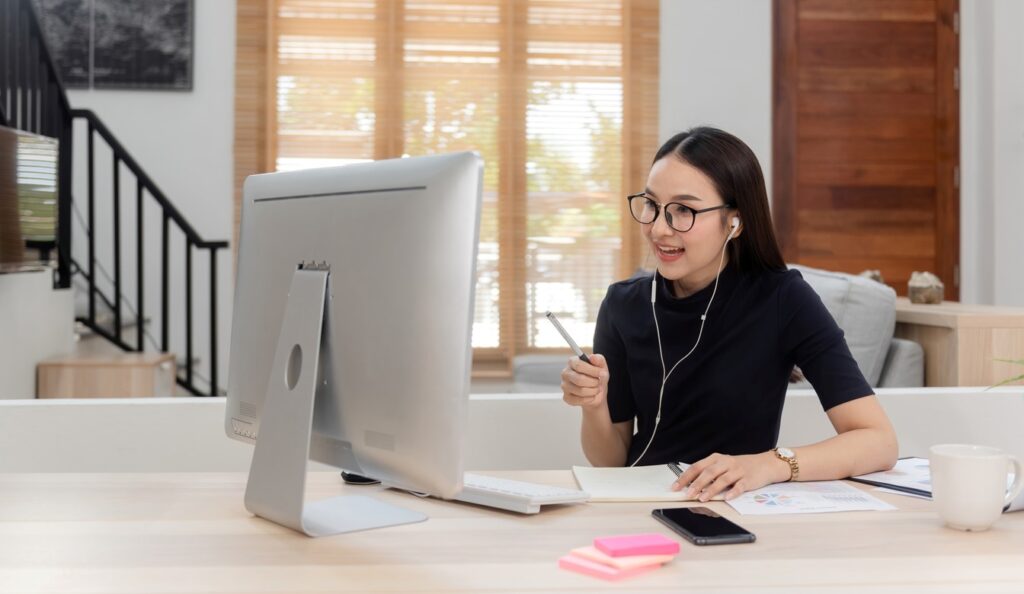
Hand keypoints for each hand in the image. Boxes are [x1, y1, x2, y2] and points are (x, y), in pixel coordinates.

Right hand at [560, 354, 608, 410]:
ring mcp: (564, 386)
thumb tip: (592, 357)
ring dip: (593, 391)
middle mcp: (565, 373)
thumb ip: (598, 360)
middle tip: (599, 382)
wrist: (597, 392)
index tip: (602, 373)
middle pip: (579, 379)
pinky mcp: (566, 397)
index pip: (578, 365)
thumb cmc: (597, 376)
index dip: (592, 370)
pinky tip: (592, 396)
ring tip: (596, 389)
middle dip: (594, 382)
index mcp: (572, 362)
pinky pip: (579, 400)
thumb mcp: (601, 366)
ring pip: (580, 391)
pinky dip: (589, 399)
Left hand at [671, 452, 788, 500]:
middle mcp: (725, 462)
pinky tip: (727, 498)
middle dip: (696, 484)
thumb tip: (690, 486)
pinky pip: (740, 486)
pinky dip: (733, 492)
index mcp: (715, 458)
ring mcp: (737, 470)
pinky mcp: (748, 479)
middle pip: (708, 473)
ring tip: (702, 498)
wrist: (765, 463)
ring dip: (711, 489)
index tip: (675, 487)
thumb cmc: (740, 466)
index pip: (697, 467)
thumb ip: (708, 473)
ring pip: (722, 479)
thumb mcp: (722, 465)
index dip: (685, 477)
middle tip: (687, 494)